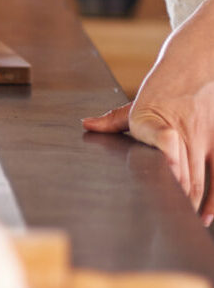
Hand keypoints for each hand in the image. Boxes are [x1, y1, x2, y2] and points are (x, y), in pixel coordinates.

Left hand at [82, 0, 213, 224]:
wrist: (198, 62)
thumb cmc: (165, 85)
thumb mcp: (138, 101)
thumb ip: (114, 120)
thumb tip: (86, 125)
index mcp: (154, 120)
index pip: (157, 139)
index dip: (164, 160)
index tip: (160, 182)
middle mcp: (182, 130)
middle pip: (179, 175)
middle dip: (171, 202)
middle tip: (162, 226)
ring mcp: (204, 136)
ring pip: (199, 180)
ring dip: (191, 206)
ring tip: (182, 225)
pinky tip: (205, 216)